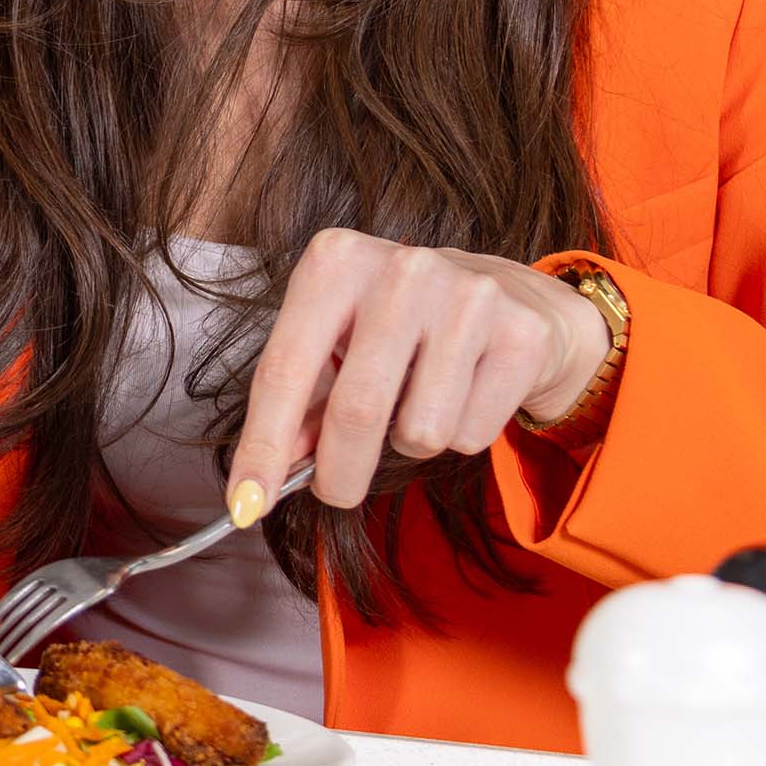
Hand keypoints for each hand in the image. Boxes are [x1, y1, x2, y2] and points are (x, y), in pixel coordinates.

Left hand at [228, 229, 613, 514]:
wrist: (513, 297)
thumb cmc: (401, 327)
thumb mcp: (337, 344)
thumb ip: (300, 407)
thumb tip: (262, 480)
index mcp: (335, 261)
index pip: (284, 370)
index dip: (261, 447)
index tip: (245, 504)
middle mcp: (401, 268)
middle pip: (356, 410)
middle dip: (338, 473)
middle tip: (336, 491)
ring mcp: (467, 296)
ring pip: (420, 432)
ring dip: (410, 443)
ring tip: (419, 402)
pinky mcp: (521, 332)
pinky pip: (470, 434)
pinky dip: (460, 435)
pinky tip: (466, 392)